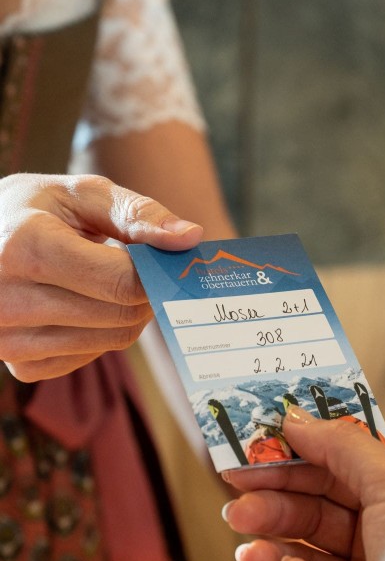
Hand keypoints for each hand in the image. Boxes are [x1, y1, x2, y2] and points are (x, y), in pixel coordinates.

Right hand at [0, 173, 202, 380]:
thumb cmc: (34, 210)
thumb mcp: (81, 194)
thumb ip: (139, 214)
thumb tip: (191, 238)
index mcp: (25, 246)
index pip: (122, 282)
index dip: (155, 274)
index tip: (165, 260)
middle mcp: (6, 299)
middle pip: (121, 314)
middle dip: (147, 292)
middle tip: (145, 270)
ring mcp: (7, 339)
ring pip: (112, 340)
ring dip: (129, 313)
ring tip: (112, 282)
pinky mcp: (17, 365)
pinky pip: (90, 357)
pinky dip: (102, 334)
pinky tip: (84, 304)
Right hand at [223, 406, 384, 560]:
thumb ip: (342, 446)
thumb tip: (298, 418)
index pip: (333, 472)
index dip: (292, 461)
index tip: (253, 454)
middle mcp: (378, 540)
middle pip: (312, 515)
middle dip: (272, 506)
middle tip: (238, 501)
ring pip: (302, 559)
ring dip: (270, 550)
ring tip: (248, 547)